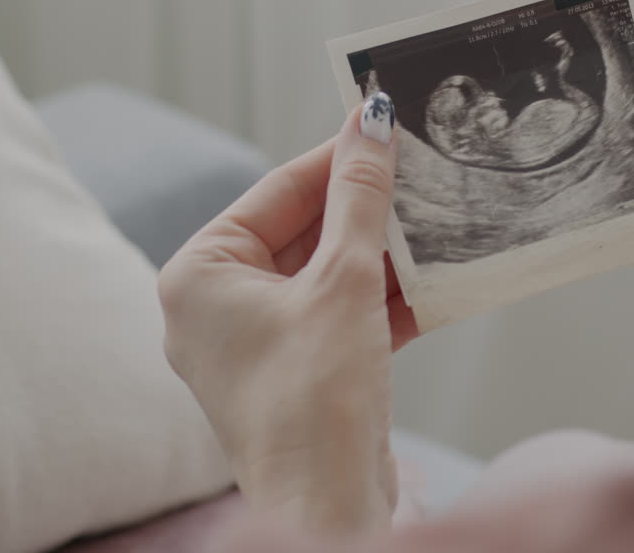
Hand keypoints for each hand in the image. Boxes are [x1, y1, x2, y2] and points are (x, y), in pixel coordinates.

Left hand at [158, 93, 415, 535]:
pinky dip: (382, 300)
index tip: (381, 122)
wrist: (328, 512)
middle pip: (302, 231)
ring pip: (326, 275)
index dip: (335, 156)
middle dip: (365, 208)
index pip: (277, 192)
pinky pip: (339, 316)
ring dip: (381, 254)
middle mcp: (217, 308)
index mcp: (199, 277)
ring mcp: (257, 345)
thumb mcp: (343, 282)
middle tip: (417, 166)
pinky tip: (433, 279)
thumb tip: (369, 124)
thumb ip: (359, 199)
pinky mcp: (298, 374)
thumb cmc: (313, 401)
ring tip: (434, 216)